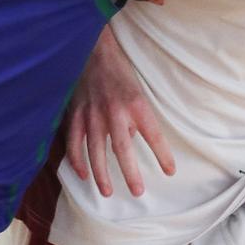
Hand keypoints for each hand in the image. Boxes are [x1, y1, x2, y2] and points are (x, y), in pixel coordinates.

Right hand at [66, 26, 175, 196]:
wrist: (93, 52)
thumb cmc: (120, 73)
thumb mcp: (138, 91)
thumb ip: (136, 118)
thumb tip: (131, 143)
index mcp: (136, 104)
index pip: (153, 134)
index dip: (163, 154)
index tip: (170, 171)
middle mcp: (114, 111)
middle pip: (122, 149)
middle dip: (130, 173)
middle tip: (138, 192)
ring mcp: (91, 114)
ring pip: (95, 152)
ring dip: (101, 174)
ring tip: (108, 192)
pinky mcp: (75, 115)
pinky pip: (74, 143)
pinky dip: (77, 161)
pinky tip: (83, 174)